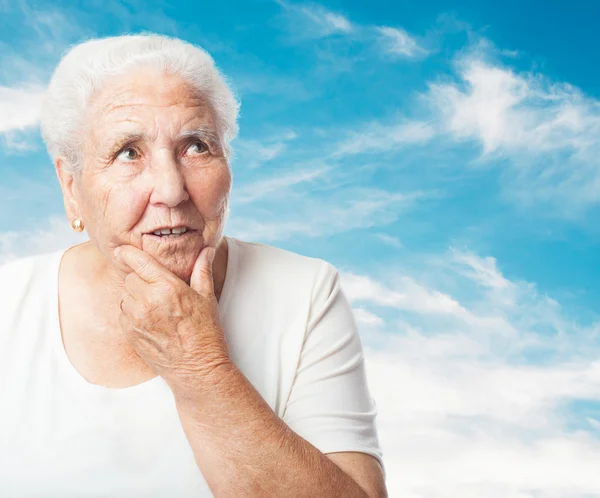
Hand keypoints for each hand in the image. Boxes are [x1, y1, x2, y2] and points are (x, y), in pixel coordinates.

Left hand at [112, 244, 229, 392]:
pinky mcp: (130, 333)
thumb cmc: (205, 333)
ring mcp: (136, 319)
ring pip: (125, 294)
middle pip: (130, 277)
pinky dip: (132, 312)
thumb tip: (206, 250)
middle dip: (141, 278)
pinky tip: (149, 318)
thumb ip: (202, 270)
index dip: (128, 253)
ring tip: (154, 304)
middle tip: (157, 287)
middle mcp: (148, 301)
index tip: (123, 249)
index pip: (138, 261)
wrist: (197, 369)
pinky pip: (123, 312)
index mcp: (168, 288)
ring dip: (135, 295)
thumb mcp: (207, 298)